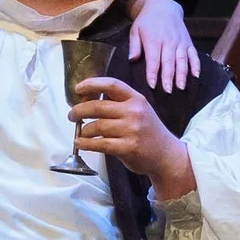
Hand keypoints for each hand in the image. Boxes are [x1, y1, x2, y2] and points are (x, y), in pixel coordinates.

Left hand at [73, 77, 196, 200]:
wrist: (167, 155)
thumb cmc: (149, 133)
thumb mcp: (140, 111)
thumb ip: (119, 104)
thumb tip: (87, 101)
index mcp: (136, 99)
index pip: (111, 85)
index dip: (91, 84)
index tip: (77, 89)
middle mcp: (135, 112)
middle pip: (97, 106)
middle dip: (79, 111)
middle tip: (72, 115)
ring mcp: (132, 130)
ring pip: (96, 126)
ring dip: (83, 130)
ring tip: (80, 133)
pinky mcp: (128, 148)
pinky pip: (99, 144)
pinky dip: (85, 144)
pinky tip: (80, 143)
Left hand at [128, 0, 199, 91]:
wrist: (163, 7)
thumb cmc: (147, 21)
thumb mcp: (135, 30)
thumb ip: (134, 46)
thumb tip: (132, 60)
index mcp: (154, 40)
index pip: (153, 59)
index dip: (153, 73)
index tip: (152, 85)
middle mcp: (169, 42)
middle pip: (169, 62)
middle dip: (168, 78)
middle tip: (167, 91)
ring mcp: (180, 42)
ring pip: (182, 60)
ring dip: (182, 75)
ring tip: (181, 87)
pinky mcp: (188, 42)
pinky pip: (194, 55)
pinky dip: (196, 65)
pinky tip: (196, 76)